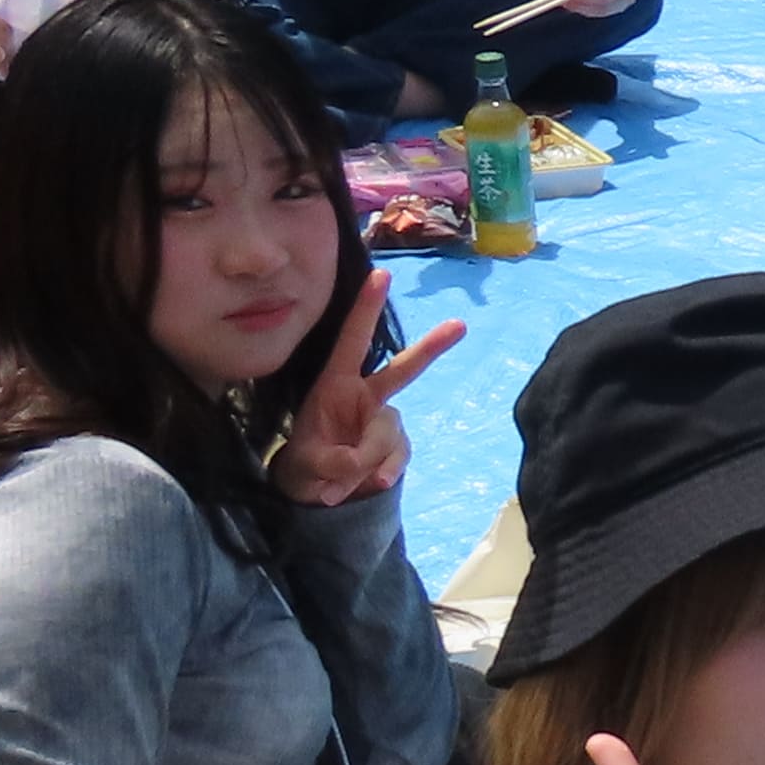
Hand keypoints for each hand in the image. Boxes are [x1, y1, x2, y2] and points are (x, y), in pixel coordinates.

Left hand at [269, 265, 459, 503]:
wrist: (315, 491)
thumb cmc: (305, 461)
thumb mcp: (307, 463)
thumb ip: (333, 461)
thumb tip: (363, 466)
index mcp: (336, 384)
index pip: (353, 339)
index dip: (366, 307)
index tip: (382, 274)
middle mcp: (365, 395)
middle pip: (403, 369)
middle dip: (431, 347)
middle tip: (459, 325)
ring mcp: (383, 420)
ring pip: (390, 432)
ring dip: (367, 458)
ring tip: (339, 480)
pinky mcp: (395, 445)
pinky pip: (398, 455)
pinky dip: (385, 471)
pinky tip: (368, 484)